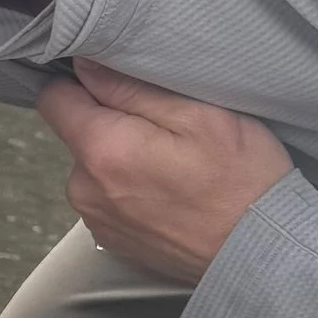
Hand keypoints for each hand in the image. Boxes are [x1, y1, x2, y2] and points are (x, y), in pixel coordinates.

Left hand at [36, 60, 290, 283]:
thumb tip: (84, 63)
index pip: (54, 99)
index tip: (119, 83)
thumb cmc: (241, 180)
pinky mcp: (113, 239)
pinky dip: (131, 188)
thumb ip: (132, 86)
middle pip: (77, 133)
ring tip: (174, 163)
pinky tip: (171, 191)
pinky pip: (109, 196)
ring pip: (94, 166)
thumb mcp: (199, 114)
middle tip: (168, 128)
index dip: (82, 81)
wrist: (262, 254)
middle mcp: (84, 189)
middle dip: (112, 122)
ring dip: (123, 156)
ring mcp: (96, 219)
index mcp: (101, 150)